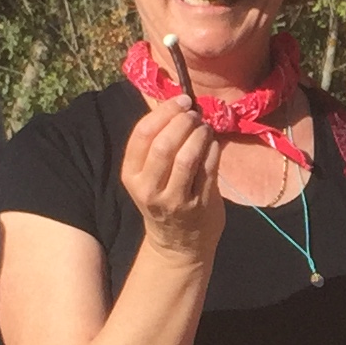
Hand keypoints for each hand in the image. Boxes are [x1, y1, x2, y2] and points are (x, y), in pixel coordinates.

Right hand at [120, 98, 224, 259]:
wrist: (178, 244)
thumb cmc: (164, 198)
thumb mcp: (149, 175)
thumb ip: (157, 143)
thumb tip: (177, 104)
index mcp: (132, 175)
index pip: (142, 134)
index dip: (164, 112)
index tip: (181, 101)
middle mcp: (149, 189)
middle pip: (164, 145)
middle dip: (183, 122)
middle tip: (194, 115)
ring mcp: (175, 200)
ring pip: (187, 157)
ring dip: (200, 135)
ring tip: (204, 128)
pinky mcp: (200, 206)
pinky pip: (209, 169)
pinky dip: (213, 149)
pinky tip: (213, 144)